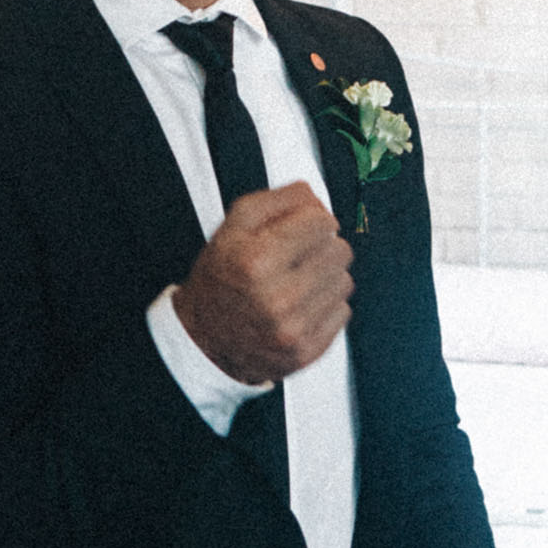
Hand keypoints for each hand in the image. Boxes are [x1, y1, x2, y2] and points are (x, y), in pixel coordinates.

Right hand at [173, 182, 352, 384]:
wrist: (203, 341)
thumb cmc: (219, 282)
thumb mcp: (231, 229)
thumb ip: (273, 201)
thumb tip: (312, 196)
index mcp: (257, 261)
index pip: (321, 222)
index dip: (313, 219)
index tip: (305, 226)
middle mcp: (277, 298)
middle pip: (339, 250)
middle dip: (323, 246)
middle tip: (300, 254)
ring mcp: (293, 329)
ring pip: (344, 281)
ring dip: (326, 276)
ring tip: (298, 281)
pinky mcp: (306, 351)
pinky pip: (342, 312)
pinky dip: (326, 305)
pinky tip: (302, 305)